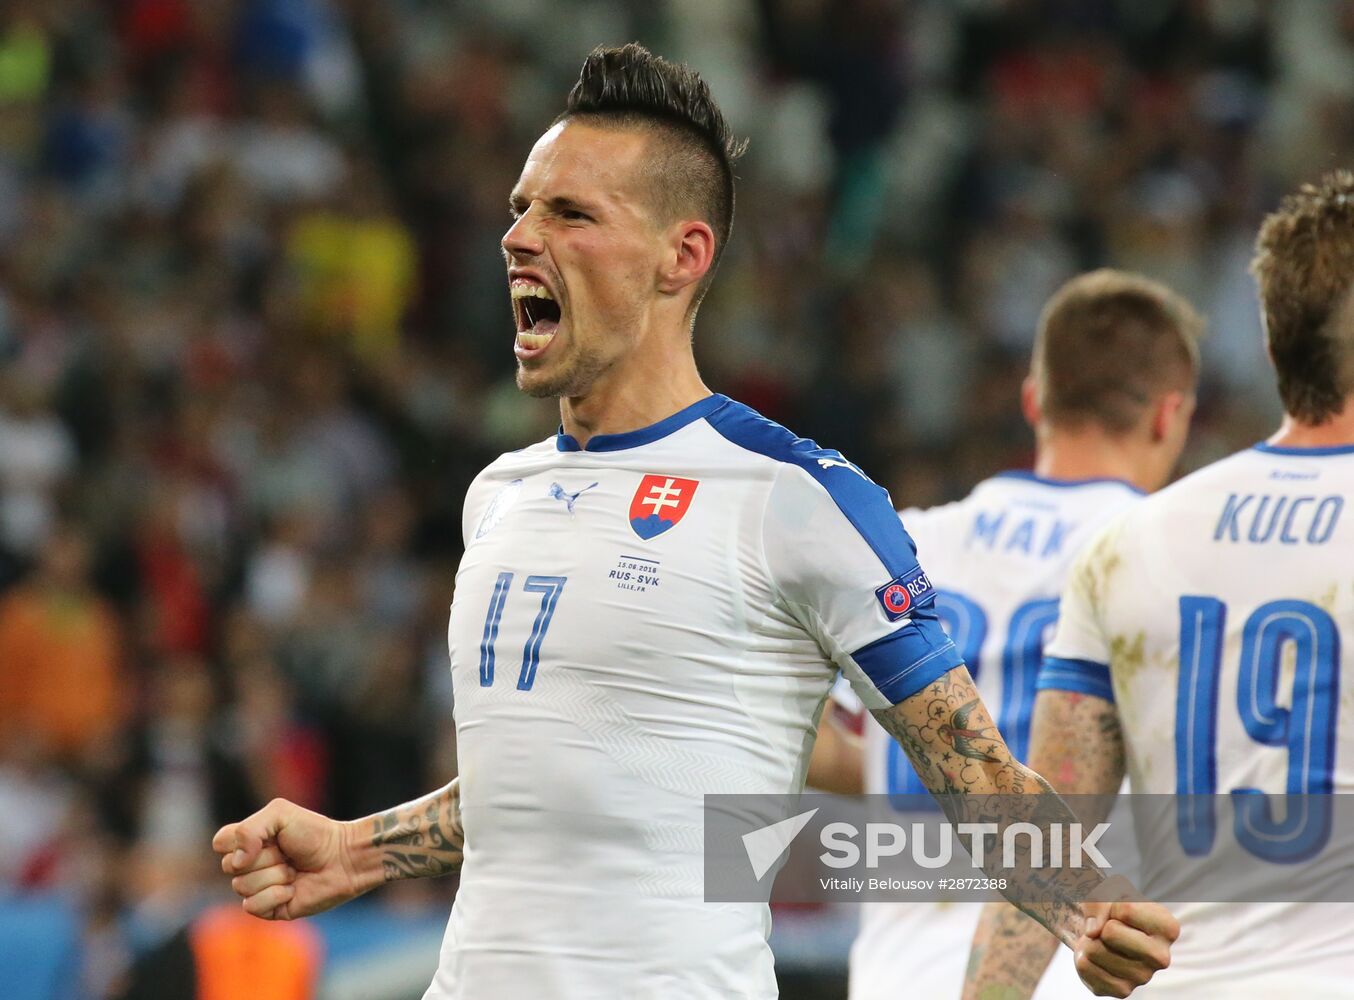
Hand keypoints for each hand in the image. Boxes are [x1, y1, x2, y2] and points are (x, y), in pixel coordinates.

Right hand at [212, 798, 368, 919]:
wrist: (343, 858)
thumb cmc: (314, 833)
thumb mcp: (280, 814)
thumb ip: (249, 829)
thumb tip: (237, 861)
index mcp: (249, 841)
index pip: (220, 843)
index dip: (238, 841)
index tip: (265, 836)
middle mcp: (250, 865)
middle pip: (229, 866)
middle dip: (264, 858)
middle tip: (288, 854)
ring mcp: (258, 888)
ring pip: (241, 887)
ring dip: (274, 876)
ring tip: (294, 871)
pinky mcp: (269, 909)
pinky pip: (252, 907)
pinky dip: (275, 896)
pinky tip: (293, 889)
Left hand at [1073, 876, 1179, 996]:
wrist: (1103, 930)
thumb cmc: (1111, 907)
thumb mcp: (1106, 891)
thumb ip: (1098, 903)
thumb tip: (1092, 933)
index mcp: (1168, 928)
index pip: (1125, 909)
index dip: (1113, 904)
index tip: (1119, 910)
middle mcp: (1161, 957)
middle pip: (1110, 933)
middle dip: (1101, 925)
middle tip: (1110, 928)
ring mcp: (1143, 977)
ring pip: (1095, 950)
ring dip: (1090, 941)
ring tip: (1103, 942)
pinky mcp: (1122, 991)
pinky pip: (1085, 967)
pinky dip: (1082, 957)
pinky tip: (1098, 957)